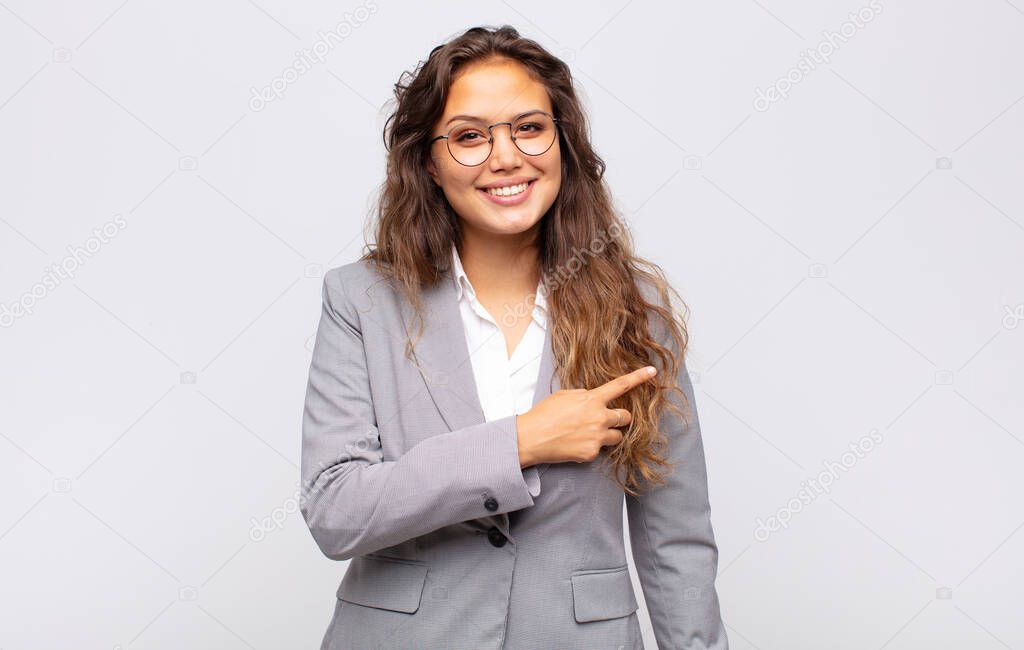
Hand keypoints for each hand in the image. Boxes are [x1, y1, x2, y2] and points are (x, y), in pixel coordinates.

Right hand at [516, 366, 657, 467]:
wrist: (531, 438)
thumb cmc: (544, 414)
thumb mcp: (564, 395)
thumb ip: (584, 396)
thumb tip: (593, 400)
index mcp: (592, 399)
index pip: (620, 386)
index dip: (639, 377)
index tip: (653, 372)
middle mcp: (599, 417)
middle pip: (625, 417)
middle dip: (620, 418)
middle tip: (606, 420)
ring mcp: (597, 437)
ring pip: (618, 436)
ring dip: (609, 435)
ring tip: (589, 434)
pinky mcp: (592, 453)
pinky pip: (600, 450)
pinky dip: (591, 447)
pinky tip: (576, 444)